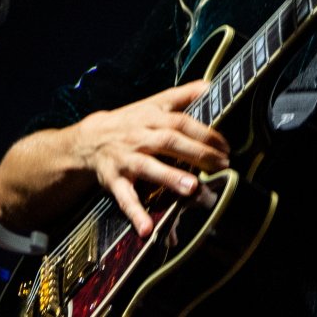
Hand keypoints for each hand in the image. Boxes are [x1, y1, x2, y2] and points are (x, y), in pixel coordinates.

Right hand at [76, 79, 229, 235]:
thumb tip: (210, 85)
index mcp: (153, 118)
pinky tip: (147, 230)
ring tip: (192, 188)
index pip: (182, 123)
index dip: (205, 133)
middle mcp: (140, 137)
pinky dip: (136, 214)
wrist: (90, 139)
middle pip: (169, 142)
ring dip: (170, 177)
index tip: (226, 146)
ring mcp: (126, 159)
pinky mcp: (114, 181)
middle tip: (221, 165)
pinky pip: (125, 198)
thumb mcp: (154, 103)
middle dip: (196, 153)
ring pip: (148, 167)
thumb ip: (183, 95)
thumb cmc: (131, 121)